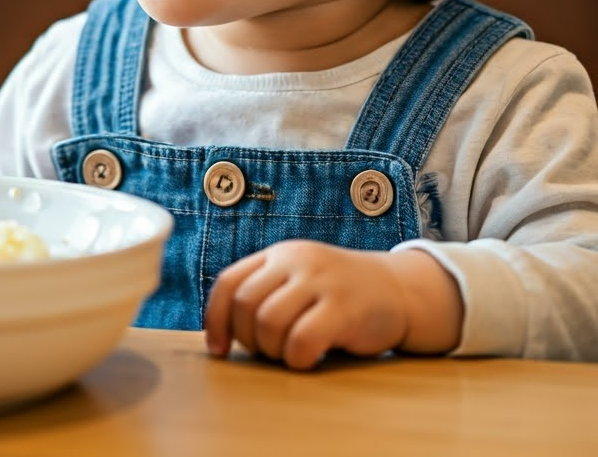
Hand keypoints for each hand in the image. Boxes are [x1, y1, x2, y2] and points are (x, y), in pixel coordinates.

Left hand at [203, 240, 462, 368]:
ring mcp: (321, 282)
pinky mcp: (344, 308)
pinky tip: (308, 360)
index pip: (228, 282)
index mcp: (278, 254)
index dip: (215, 319)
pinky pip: (302, 340)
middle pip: (244, 304)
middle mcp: (296, 261)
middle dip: (247, 338)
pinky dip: (297, 359)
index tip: (219, 350)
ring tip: (288, 354)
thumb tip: (221, 333)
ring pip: (269, 321)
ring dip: (272, 350)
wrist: (398, 290)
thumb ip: (265, 293)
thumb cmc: (337, 295)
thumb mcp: (298, 279)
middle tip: (267, 352)